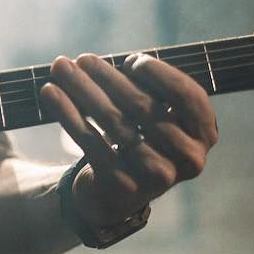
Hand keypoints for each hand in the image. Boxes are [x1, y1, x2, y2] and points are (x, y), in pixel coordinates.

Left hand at [40, 53, 218, 227]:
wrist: (116, 194)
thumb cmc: (138, 139)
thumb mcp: (152, 116)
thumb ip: (141, 89)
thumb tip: (92, 64)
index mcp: (204, 134)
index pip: (188, 95)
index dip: (160, 73)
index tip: (130, 60)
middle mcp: (188, 157)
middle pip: (143, 106)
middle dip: (108, 77)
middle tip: (82, 59)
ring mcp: (157, 175)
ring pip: (113, 121)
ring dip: (83, 89)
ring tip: (61, 68)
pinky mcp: (122, 185)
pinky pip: (89, 140)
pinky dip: (67, 112)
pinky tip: (49, 92)